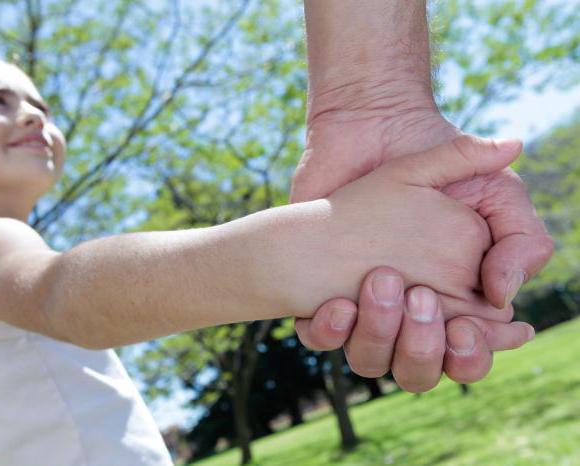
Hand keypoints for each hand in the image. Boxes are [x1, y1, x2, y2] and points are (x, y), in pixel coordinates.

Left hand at [292, 99, 551, 386]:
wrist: (374, 131)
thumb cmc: (442, 168)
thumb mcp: (498, 195)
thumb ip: (522, 240)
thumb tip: (504, 295)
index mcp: (452, 303)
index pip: (465, 355)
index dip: (469, 353)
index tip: (465, 327)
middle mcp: (404, 314)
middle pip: (417, 370)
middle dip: (423, 351)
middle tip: (423, 303)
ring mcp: (361, 306)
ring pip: (369, 359)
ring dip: (378, 334)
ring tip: (382, 282)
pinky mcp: (319, 294)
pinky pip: (319, 337)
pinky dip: (328, 330)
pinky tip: (337, 301)